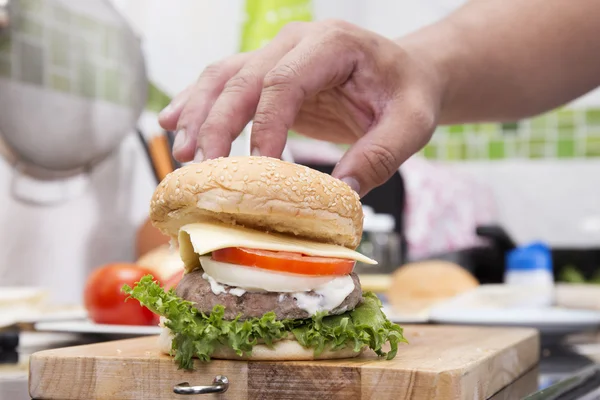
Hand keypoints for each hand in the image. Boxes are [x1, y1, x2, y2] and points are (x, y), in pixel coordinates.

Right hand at [159, 20, 442, 196]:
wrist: (403, 74)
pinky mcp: (268, 75)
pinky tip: (173, 124)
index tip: (259, 169)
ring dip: (197, 114)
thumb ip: (379, 156)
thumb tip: (339, 194)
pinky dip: (197, 103)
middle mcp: (296, 42)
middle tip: (202, 167)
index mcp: (332, 44)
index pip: (283, 82)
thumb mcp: (410, 125)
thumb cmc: (407, 94)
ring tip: (182, 152)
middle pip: (242, 79)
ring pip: (223, 77)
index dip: (264, 126)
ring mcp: (277, 54)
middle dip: (216, 124)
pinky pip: (224, 83)